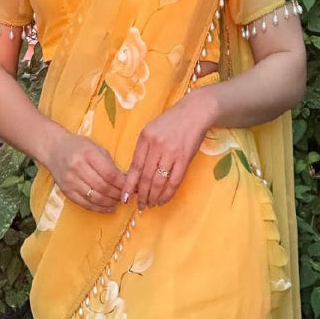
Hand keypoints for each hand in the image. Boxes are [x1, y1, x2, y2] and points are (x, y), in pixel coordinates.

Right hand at [45, 129, 125, 213]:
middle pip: (103, 187)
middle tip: (127, 197)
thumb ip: (110, 164)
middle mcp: (77, 168)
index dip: (123, 184)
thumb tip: (127, 181)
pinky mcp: (66, 191)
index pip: (110, 174)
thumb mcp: (96, 149)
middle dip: (118, 194)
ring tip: (120, 202)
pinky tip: (109, 208)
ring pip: (95, 198)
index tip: (132, 187)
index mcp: (88, 154)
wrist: (54, 149)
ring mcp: (70, 181)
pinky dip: (99, 208)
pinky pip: (85, 204)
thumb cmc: (78, 147)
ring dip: (110, 202)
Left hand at [123, 94, 213, 209]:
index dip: (128, 185)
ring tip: (151, 204)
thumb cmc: (171, 122)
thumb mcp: (151, 130)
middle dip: (142, 195)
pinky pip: (175, 181)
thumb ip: (144, 149)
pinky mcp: (185, 158)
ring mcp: (171, 152)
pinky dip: (168, 193)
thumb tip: (135, 174)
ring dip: (154, 196)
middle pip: (146, 177)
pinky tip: (163, 199)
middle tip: (140, 206)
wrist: (195, 112)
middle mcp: (156, 146)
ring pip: (159, 181)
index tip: (124, 198)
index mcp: (145, 138)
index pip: (135, 167)